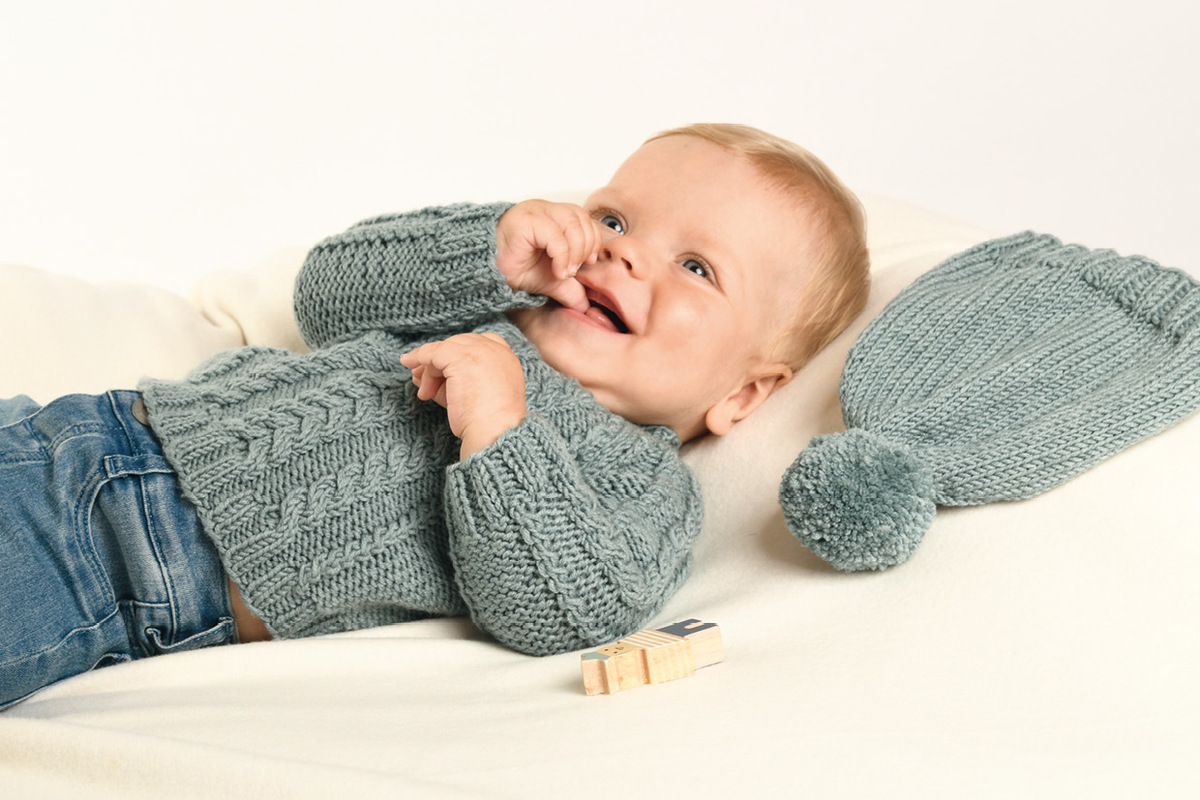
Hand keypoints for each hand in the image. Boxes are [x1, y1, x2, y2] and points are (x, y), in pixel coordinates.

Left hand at [400, 333, 526, 459]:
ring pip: (446, 350)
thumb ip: (453, 382)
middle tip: (422, 381)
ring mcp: (480, 350)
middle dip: (440, 362)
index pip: (479, 345)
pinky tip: (407, 362)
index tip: (442, 369)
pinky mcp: (461, 356)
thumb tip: (421, 375)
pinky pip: (433, 352)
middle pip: (459, 345)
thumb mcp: (472, 396)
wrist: (494, 432)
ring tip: (423, 392)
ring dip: (429, 369)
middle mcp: (496, 350)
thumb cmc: (485, 424)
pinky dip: (418, 356)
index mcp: (506, 360)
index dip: (458, 354)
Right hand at [495, 200, 603, 312]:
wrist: (488, 272)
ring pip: (572, 223)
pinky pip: (555, 235)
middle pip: (581, 219)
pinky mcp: (526, 221)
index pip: (586, 219)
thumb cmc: (514, 268)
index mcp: (554, 217)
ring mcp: (536, 212)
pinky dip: (563, 255)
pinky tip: (558, 270)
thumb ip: (570, 288)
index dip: (593, 240)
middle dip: (586, 247)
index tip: (588, 263)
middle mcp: (546, 210)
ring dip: (576, 251)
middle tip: (575, 271)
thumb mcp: (550, 280)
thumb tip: (586, 306)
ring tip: (566, 272)